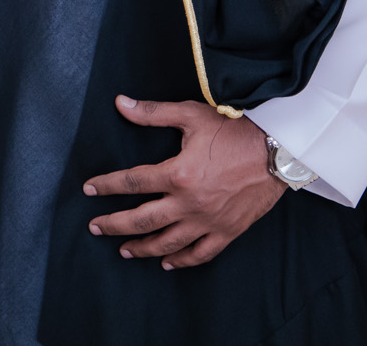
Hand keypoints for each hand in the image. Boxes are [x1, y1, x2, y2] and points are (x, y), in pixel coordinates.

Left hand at [83, 95, 284, 268]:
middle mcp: (189, 203)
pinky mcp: (228, 231)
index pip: (132, 182)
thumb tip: (120, 103)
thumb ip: (153, 112)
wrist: (278, 151)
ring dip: (143, 248)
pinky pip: (201, 253)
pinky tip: (168, 263)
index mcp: (177, 174)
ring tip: (124, 250)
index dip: (107, 185)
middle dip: (115, 224)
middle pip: (143, 220)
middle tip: (95, 228)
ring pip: (169, 242)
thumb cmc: (234, 130)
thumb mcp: (191, 115)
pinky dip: (183, 261)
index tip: (89, 189)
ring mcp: (209, 220)